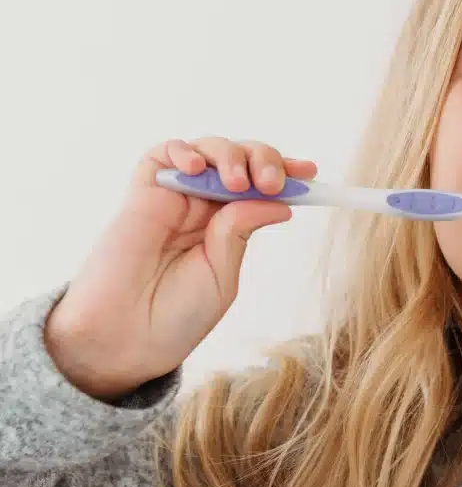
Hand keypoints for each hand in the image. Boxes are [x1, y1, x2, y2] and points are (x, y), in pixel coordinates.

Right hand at [44, 137, 315, 399]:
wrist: (128, 336)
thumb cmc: (176, 315)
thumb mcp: (223, 275)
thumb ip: (241, 233)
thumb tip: (280, 203)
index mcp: (229, 226)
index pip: (261, 188)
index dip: (286, 174)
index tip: (309, 172)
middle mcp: (204, 206)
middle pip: (241, 161)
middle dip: (264, 160)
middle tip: (273, 181)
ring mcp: (174, 197)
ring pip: (208, 151)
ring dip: (230, 156)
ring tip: (237, 182)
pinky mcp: (142, 193)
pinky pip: (162, 154)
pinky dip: (183, 150)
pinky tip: (195, 166)